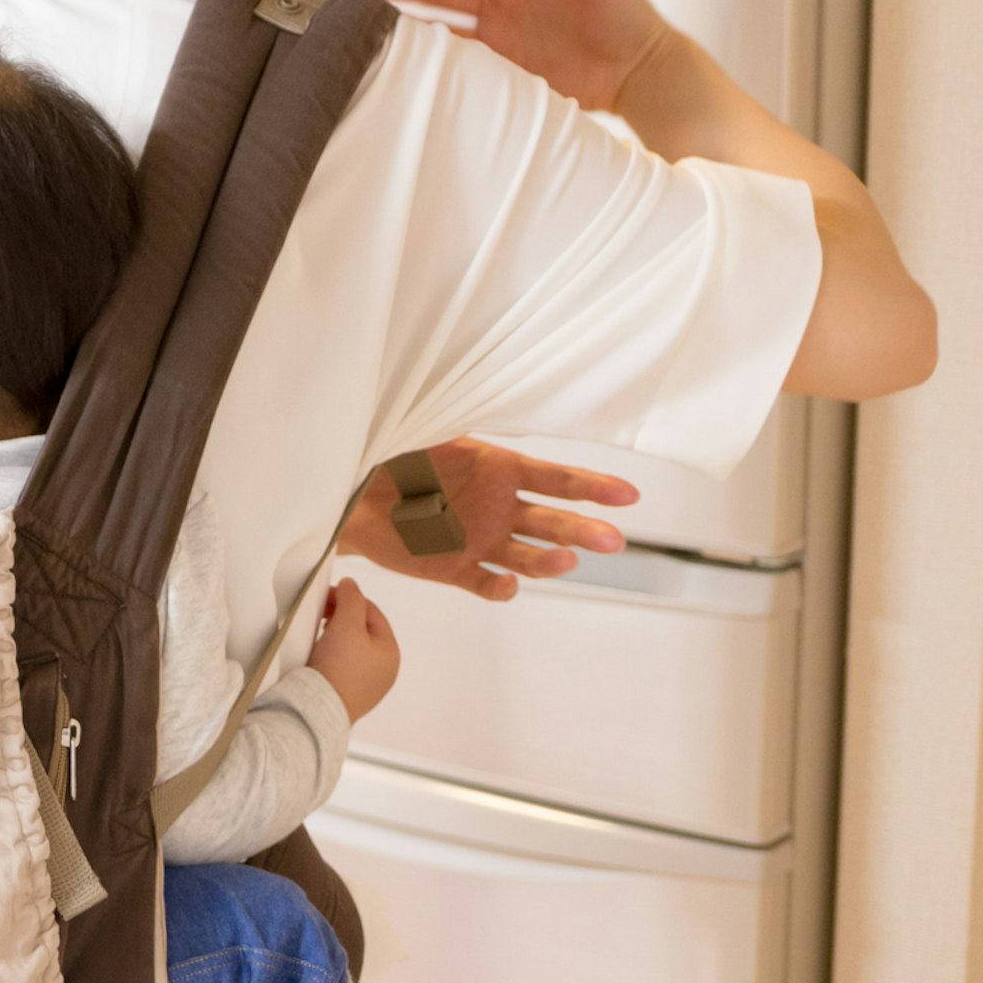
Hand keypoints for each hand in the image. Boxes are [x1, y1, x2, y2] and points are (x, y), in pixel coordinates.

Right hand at [308, 580, 399, 718]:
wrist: (318, 709)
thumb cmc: (338, 667)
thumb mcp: (347, 623)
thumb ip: (351, 599)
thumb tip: (351, 584)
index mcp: (391, 652)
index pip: (372, 612)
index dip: (349, 598)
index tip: (326, 594)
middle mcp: (383, 671)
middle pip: (362, 630)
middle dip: (341, 616)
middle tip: (320, 611)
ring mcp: (366, 686)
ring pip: (351, 648)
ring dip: (335, 634)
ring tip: (318, 631)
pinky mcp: (347, 695)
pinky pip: (341, 665)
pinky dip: (331, 653)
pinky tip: (318, 653)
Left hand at [338, 439, 637, 601]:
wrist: (353, 497)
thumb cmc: (396, 457)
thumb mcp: (430, 431)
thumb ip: (460, 423)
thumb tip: (486, 395)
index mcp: (501, 470)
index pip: (556, 479)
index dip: (593, 486)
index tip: (629, 494)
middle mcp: (500, 509)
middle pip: (552, 522)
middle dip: (585, 531)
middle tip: (614, 540)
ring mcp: (481, 542)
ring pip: (528, 556)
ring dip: (550, 561)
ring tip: (567, 561)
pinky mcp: (456, 570)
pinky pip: (485, 584)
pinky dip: (500, 587)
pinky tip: (510, 583)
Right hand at [383, 0, 675, 114]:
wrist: (643, 71)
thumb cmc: (629, 16)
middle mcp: (502, 5)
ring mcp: (502, 40)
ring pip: (443, 27)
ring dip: (409, 22)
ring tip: (370, 18)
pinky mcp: (507, 72)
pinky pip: (462, 64)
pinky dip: (435, 59)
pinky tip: (407, 56)